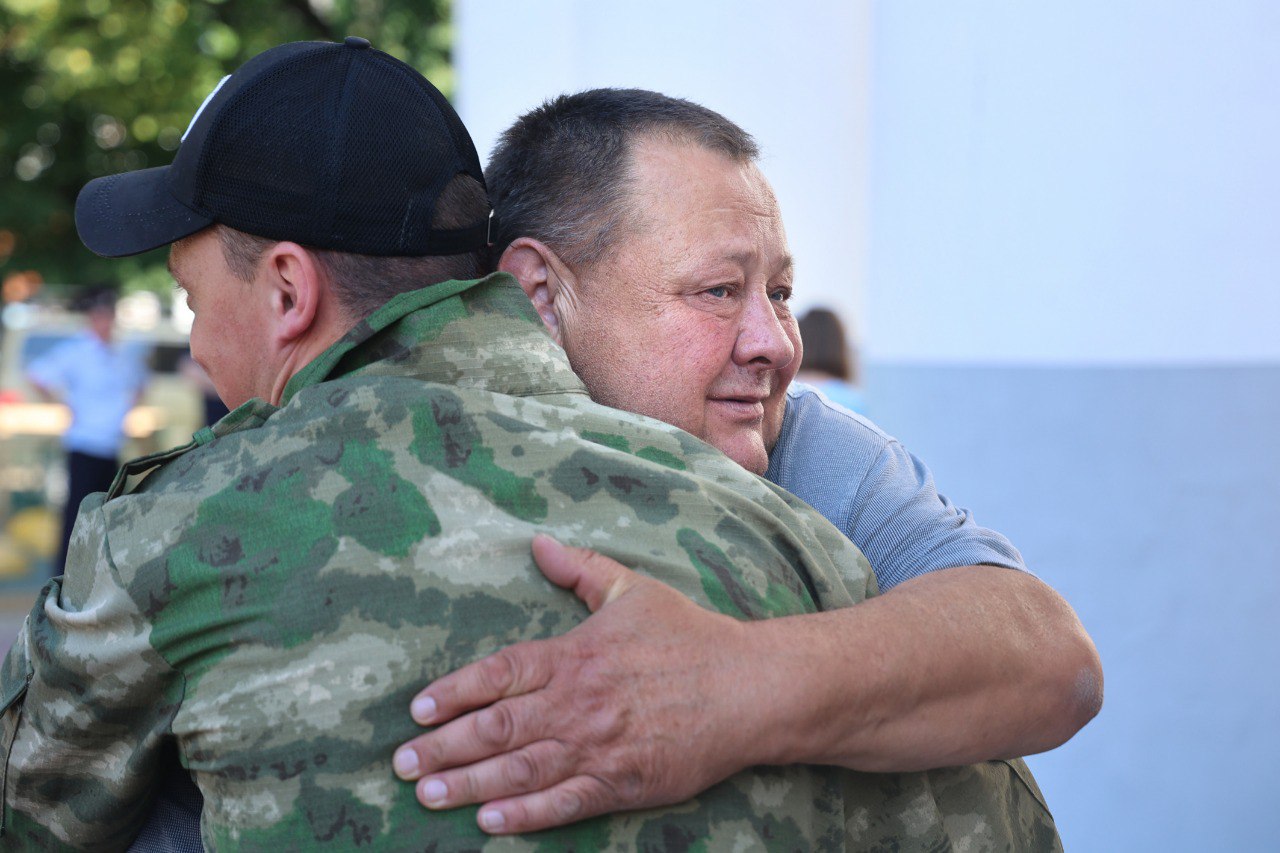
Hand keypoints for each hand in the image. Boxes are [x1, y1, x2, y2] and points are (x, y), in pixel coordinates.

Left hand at [391, 535, 755, 833]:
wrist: (747, 687)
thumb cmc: (688, 636)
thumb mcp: (633, 590)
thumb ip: (580, 571)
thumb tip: (538, 543)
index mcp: (575, 654)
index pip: (499, 674)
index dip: (454, 692)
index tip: (418, 709)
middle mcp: (578, 702)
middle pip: (496, 727)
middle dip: (444, 747)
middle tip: (403, 764)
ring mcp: (599, 746)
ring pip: (520, 770)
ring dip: (468, 784)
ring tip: (427, 794)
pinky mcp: (623, 782)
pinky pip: (564, 804)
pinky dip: (524, 815)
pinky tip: (488, 822)